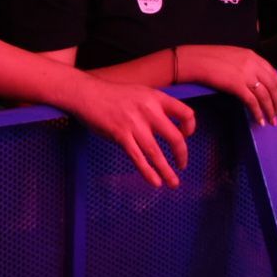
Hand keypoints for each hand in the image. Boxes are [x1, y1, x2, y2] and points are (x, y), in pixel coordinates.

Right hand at [69, 80, 195, 187]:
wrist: (87, 94)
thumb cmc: (113, 95)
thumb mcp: (140, 93)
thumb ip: (155, 107)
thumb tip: (168, 126)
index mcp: (156, 98)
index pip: (186, 113)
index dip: (190, 127)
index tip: (185, 136)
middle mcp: (148, 110)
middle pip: (175, 138)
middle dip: (181, 155)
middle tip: (181, 166)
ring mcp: (134, 124)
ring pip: (156, 153)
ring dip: (166, 171)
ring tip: (173, 183)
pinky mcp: (120, 135)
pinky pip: (137, 158)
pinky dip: (148, 172)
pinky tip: (155, 182)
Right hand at [180, 45, 276, 126]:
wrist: (193, 60)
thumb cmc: (206, 57)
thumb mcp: (230, 56)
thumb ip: (243, 64)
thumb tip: (250, 78)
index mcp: (251, 55)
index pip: (273, 73)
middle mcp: (252, 64)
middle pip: (272, 86)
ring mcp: (245, 74)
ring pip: (265, 96)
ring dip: (269, 110)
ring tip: (271, 121)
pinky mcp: (237, 85)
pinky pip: (252, 102)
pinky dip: (257, 113)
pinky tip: (258, 121)